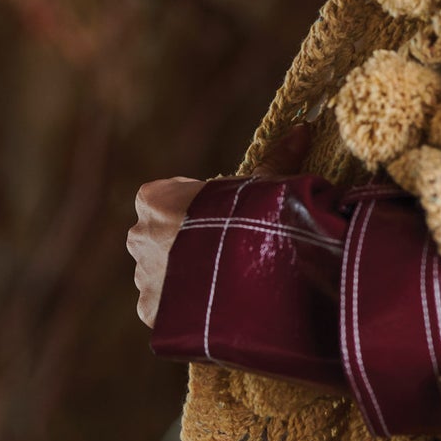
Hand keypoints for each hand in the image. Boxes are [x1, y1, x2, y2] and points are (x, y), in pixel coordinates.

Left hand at [128, 125, 313, 327]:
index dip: (196, 204)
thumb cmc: (257, 221)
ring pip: (162, 273)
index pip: (165, 195)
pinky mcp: (151, 312)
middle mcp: (138, 235)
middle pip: (160, 234)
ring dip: (186, 276)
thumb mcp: (265, 187)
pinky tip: (217, 306)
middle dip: (185, 242)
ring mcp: (142, 277)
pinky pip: (167, 307)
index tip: (223, 214)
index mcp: (155, 199)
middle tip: (228, 249)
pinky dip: (187, 308)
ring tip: (227, 281)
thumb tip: (302, 128)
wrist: (252, 278)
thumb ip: (275, 161)